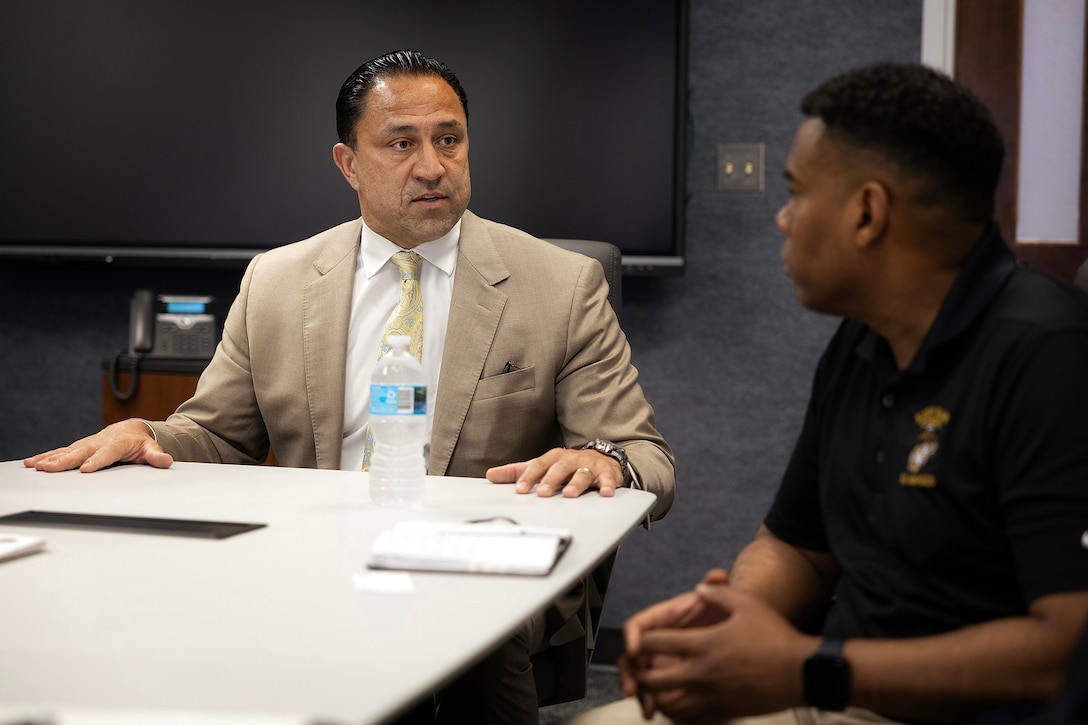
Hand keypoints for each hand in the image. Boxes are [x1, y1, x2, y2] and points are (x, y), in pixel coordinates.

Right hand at [24, 419, 173, 472]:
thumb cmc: (140, 441)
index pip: (106, 453)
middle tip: (51, 468)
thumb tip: (166, 460)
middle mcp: (99, 441)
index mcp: (118, 443)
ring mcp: (88, 443)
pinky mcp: (80, 446)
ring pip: (68, 451)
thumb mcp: (152, 448)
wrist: (131, 429)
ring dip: (52, 459)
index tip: (85, 469)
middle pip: (81, 452)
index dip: (96, 461)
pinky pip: (62, 451)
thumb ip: (157, 455)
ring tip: (37, 466)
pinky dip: (47, 456)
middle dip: (66, 461)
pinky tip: (33, 463)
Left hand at [485, 446, 623, 497]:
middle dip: (552, 480)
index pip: (539, 465)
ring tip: (570, 495)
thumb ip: (517, 471)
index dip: (530, 477)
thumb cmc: (567, 466)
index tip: (521, 490)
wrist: (600, 459)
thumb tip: (491, 475)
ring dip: (576, 483)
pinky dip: (607, 486)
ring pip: (582, 473)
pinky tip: (605, 493)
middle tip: (543, 493)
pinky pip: (608, 480)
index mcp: (553, 458)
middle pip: (560, 468)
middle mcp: (571, 460)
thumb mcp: (542, 466)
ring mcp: (589, 466)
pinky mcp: (606, 474)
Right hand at [618, 569, 729, 716]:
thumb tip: (717, 576)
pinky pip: (662, 698)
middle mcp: (660, 644)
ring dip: (644, 697)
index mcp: (665, 621)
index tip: (636, 650)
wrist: (743, 637)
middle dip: (630, 676)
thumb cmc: (727, 617)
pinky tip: (674, 718)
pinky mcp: (675, 683)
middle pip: (633, 659)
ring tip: (652, 710)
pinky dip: (664, 709)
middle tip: (634, 690)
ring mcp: (665, 665)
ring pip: (644, 682)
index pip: (638, 626)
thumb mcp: (724, 600)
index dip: (632, 637)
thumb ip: (717, 587)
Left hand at [631, 582, 814, 723]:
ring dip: (659, 696)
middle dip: (641, 673)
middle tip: (642, 669)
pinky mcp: (724, 713)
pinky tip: (684, 706)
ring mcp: (712, 696)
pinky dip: (682, 714)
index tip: (644, 640)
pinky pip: (692, 720)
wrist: (802, 670)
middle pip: (652, 679)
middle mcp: (702, 673)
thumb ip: (717, 594)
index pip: (656, 642)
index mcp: (703, 644)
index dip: (643, 640)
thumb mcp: (746, 604)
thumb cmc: (776, 636)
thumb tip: (699, 590)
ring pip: (669, 705)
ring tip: (659, 689)